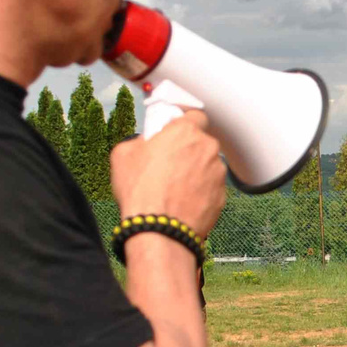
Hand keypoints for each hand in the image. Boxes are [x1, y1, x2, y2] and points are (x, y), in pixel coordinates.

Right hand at [110, 110, 226, 236]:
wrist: (159, 230)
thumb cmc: (141, 191)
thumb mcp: (123, 154)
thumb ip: (140, 140)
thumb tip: (145, 143)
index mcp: (186, 132)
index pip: (194, 116)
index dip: (183, 126)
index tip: (173, 134)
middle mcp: (208, 148)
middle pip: (201, 143)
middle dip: (188, 151)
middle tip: (168, 165)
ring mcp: (218, 173)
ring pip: (208, 166)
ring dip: (195, 173)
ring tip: (173, 188)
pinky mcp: (222, 196)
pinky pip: (211, 188)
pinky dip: (201, 193)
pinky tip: (183, 202)